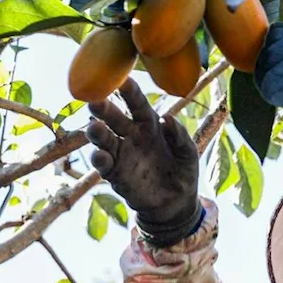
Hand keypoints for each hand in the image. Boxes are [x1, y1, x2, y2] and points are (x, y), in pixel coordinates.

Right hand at [86, 79, 202, 247]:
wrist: (176, 203)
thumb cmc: (183, 171)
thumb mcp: (188, 152)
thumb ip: (180, 135)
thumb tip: (167, 118)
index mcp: (149, 124)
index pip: (136, 103)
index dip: (129, 91)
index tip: (120, 78)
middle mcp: (131, 135)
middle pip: (114, 117)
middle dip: (104, 108)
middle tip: (94, 99)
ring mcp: (121, 154)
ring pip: (104, 139)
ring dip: (96, 132)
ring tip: (94, 127)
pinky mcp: (115, 174)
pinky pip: (104, 165)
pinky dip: (100, 160)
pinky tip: (100, 155)